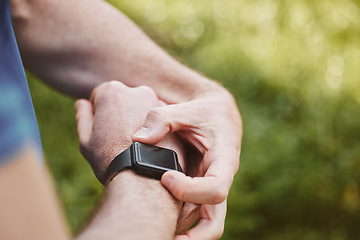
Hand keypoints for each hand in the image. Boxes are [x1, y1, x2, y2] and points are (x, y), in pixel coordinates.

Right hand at [75, 81, 184, 183]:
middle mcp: (138, 90)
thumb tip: (82, 103)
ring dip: (139, 121)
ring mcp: (159, 102)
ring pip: (143, 109)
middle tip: (119, 140)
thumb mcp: (86, 140)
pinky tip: (150, 147)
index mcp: (113, 91)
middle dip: (121, 115)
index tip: (103, 132)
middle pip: (124, 100)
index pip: (100, 95)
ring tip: (135, 146)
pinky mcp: (174, 117)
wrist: (144, 177)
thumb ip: (83, 116)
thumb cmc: (110, 159)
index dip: (99, 115)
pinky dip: (155, 129)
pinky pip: (159, 120)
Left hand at [133, 87, 241, 238]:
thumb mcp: (186, 109)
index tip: (166, 177)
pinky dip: (174, 223)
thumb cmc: (203, 112)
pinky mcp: (198, 193)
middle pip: (214, 223)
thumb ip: (162, 119)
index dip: (191, 190)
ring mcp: (209, 190)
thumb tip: (138, 139)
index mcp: (224, 160)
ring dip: (180, 234)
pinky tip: (153, 222)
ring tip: (150, 235)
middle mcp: (219, 181)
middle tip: (160, 238)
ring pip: (201, 225)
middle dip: (191, 238)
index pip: (217, 188)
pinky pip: (190, 216)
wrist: (218, 116)